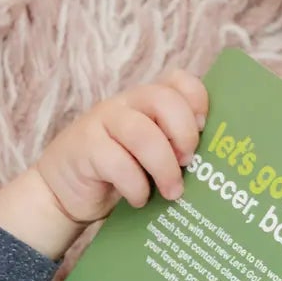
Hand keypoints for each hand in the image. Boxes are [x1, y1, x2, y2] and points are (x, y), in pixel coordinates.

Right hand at [38, 69, 208, 224]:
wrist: (63, 193)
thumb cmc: (118, 177)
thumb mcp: (150, 159)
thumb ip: (174, 151)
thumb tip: (218, 169)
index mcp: (146, 102)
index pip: (177, 80)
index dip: (197, 99)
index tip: (205, 129)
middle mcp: (125, 105)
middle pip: (163, 99)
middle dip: (184, 133)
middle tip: (188, 162)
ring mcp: (101, 123)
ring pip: (142, 133)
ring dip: (164, 167)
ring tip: (171, 192)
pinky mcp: (85, 148)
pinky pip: (118, 163)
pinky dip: (136, 187)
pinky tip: (139, 200)